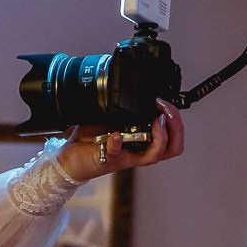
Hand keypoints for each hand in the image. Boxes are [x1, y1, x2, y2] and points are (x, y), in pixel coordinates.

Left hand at [61, 99, 184, 179]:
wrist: (71, 154)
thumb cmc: (92, 137)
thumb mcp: (112, 116)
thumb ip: (125, 106)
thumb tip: (132, 87)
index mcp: (144, 140)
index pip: (173, 137)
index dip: (176, 121)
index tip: (166, 103)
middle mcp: (139, 151)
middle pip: (172, 148)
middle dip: (176, 127)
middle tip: (166, 112)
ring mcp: (126, 156)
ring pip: (155, 154)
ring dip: (160, 136)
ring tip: (155, 120)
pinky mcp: (108, 159)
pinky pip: (116, 153)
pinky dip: (117, 144)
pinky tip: (115, 135)